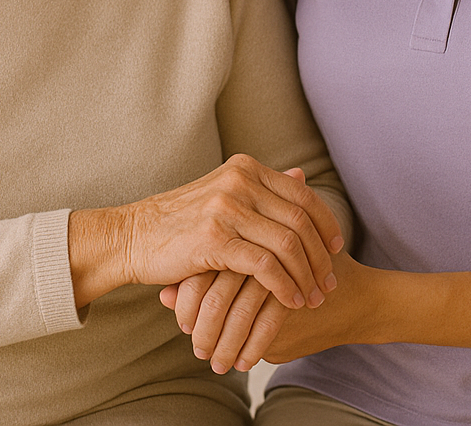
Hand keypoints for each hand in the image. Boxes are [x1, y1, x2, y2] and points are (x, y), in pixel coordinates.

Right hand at [73, 155, 342, 309]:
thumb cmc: (181, 222)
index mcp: (245, 169)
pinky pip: (265, 266)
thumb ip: (262, 188)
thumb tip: (302, 175)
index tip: (337, 249)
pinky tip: (291, 303)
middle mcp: (240, 182)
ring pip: (287, 244)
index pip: (303, 195)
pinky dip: (285, 287)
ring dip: (306, 276)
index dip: (326, 224)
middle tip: (330, 283)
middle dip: (321, 256)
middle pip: (300, 221)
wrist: (133, 236)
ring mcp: (227, 208)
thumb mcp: (224, 194)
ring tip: (314, 298)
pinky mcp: (216, 240)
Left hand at [161, 247, 367, 372]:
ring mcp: (279, 276)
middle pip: (219, 292)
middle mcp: (263, 251)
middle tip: (198, 348)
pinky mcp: (296, 302)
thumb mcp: (248, 276)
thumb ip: (205, 280)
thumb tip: (164, 297)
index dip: (191, 298)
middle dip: (205, 328)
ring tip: (215, 362)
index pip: (207, 268)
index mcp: (249, 235)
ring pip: (238, 314)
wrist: (353, 299)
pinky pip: (261, 331)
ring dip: (224, 344)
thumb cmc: (285, 276)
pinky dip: (248, 350)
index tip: (185, 324)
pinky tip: (242, 362)